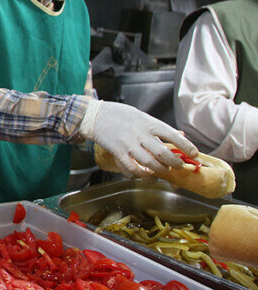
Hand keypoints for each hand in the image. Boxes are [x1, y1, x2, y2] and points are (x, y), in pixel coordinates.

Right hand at [80, 99, 197, 177]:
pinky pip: (131, 168)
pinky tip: (144, 174)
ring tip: (163, 170)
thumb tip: (181, 136)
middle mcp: (140, 134)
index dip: (186, 146)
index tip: (195, 154)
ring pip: (149, 163)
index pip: (173, 135)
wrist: (95, 115)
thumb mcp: (143, 117)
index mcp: (149, 123)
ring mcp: (128, 144)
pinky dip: (140, 175)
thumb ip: (160, 128)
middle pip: (162, 153)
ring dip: (159, 170)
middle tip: (178, 166)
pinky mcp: (117, 152)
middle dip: (174, 163)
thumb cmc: (120, 115)